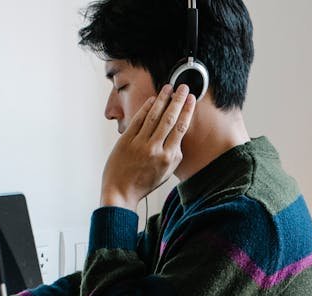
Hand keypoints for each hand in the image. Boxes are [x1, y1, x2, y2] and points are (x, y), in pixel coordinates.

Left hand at [100, 84, 195, 209]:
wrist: (120, 192)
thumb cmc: (143, 184)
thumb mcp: (166, 174)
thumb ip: (175, 156)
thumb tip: (179, 138)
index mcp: (168, 158)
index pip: (181, 129)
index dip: (187, 111)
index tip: (191, 99)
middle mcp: (155, 149)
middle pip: (169, 118)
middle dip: (178, 100)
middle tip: (183, 87)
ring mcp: (139, 144)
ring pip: (154, 116)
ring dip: (163, 99)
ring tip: (168, 88)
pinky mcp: (126, 140)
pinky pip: (138, 120)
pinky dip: (146, 108)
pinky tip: (152, 99)